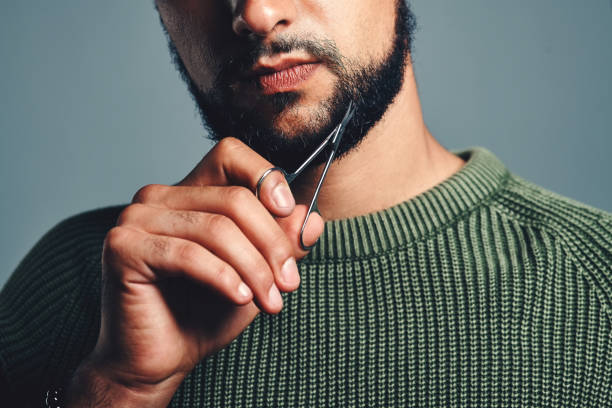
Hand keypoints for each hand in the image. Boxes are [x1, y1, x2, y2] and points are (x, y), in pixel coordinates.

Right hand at [68, 138, 323, 406]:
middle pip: (234, 198)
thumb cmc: (204, 315)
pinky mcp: (123, 248)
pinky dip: (224, 277)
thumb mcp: (256, 275)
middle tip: (289, 283)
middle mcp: (158, 198)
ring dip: (254, 268)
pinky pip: (190, 255)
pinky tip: (240, 298)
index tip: (289, 213)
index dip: (265, 176)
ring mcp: (136, 219)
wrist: (160, 362)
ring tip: (270, 301)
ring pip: (217, 228)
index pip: (230, 155)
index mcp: (188, 194)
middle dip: (272, 244)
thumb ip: (281, 243)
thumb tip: (311, 218)